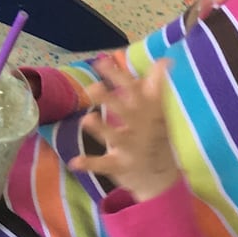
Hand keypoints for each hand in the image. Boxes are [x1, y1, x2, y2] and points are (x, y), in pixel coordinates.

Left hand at [68, 53, 178, 202]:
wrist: (161, 176)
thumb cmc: (153, 134)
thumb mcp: (157, 111)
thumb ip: (154, 87)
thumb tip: (163, 60)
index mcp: (150, 112)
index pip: (135, 90)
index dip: (119, 76)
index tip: (104, 60)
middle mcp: (142, 128)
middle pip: (125, 111)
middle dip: (109, 100)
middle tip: (92, 87)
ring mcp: (132, 148)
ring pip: (116, 137)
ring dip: (101, 129)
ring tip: (87, 119)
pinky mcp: (121, 166)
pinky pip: (104, 165)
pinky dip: (90, 164)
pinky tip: (75, 162)